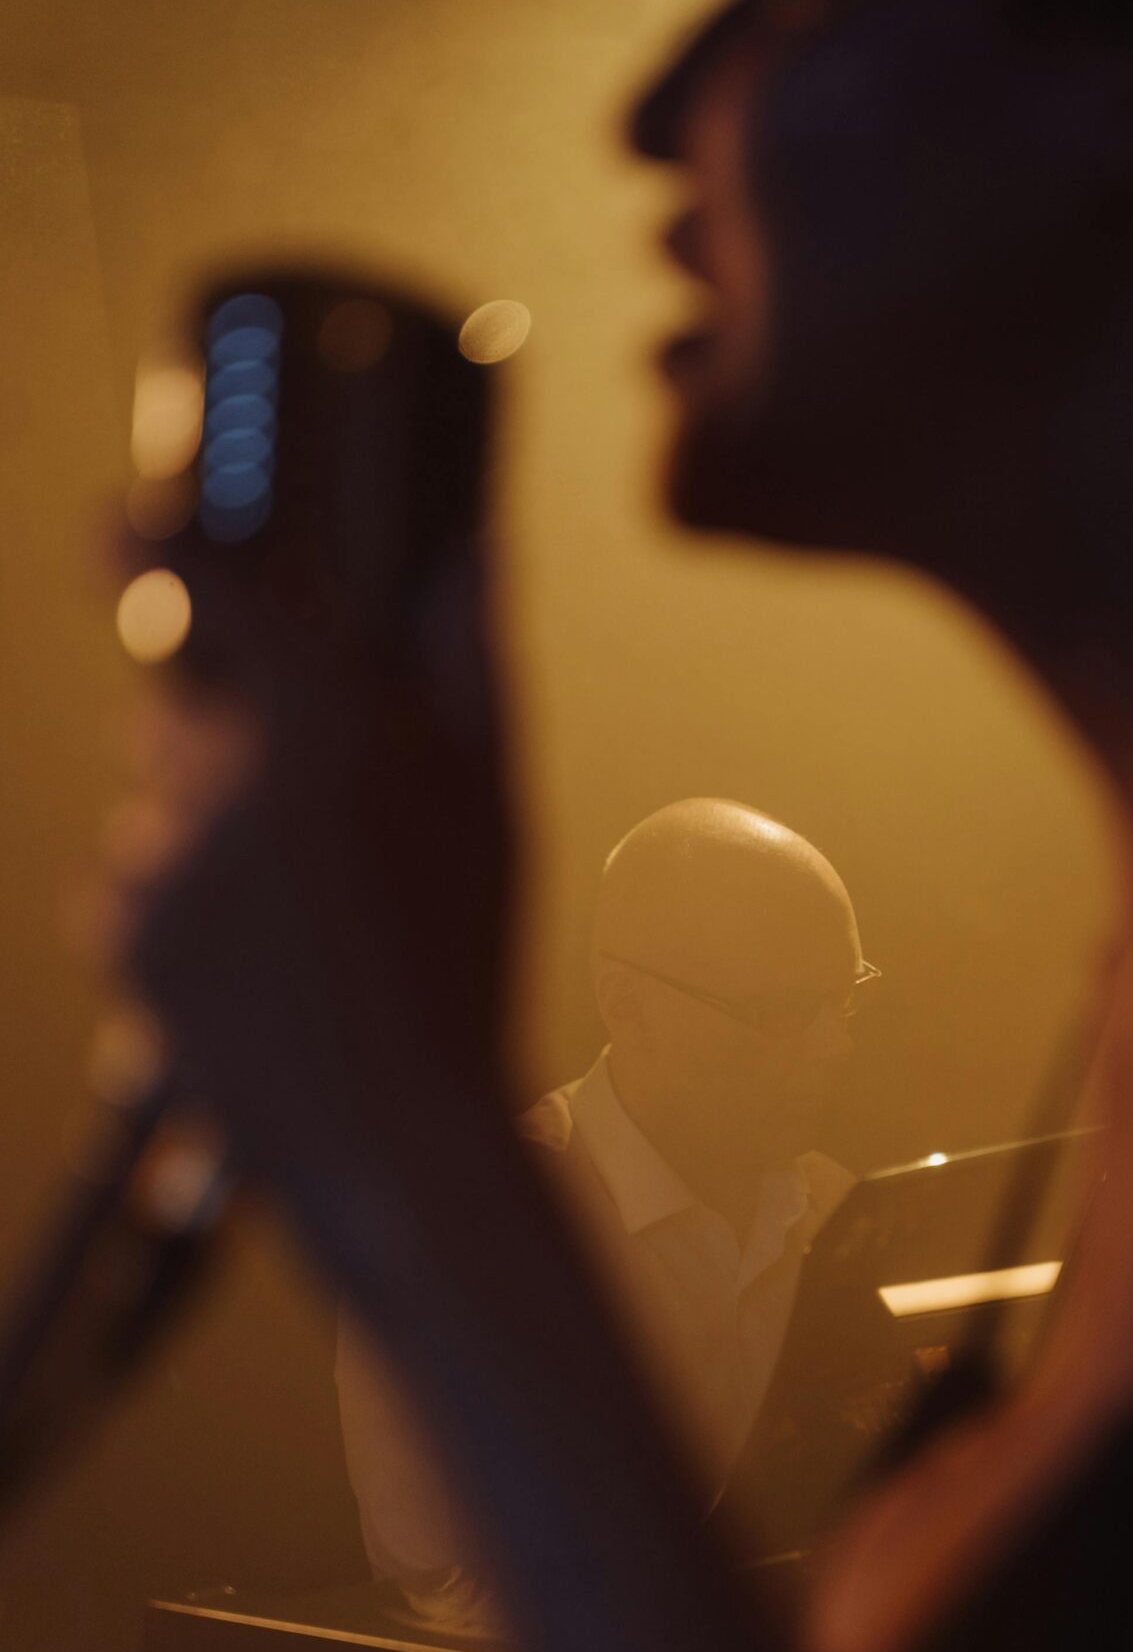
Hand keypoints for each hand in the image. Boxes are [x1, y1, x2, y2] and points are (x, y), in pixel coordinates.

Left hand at [93, 515, 515, 1187]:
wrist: (396, 1126)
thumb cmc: (464, 959)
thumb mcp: (497, 805)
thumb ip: (469, 664)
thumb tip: (470, 552)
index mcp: (331, 721)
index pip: (212, 595)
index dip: (152, 546)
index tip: (116, 524)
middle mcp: (232, 773)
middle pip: (181, 715)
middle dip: (218, 740)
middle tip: (301, 811)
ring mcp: (168, 858)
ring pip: (159, 813)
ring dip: (206, 840)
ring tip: (304, 922)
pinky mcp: (128, 933)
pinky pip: (130, 890)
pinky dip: (179, 913)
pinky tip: (257, 964)